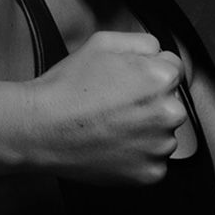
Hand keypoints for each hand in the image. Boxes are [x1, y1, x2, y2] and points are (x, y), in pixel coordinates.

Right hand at [28, 31, 185, 185]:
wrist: (40, 129)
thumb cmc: (68, 87)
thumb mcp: (103, 43)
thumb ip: (142, 41)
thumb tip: (158, 51)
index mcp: (160, 78)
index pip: (174, 69)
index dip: (149, 71)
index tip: (131, 81)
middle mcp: (168, 112)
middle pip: (171, 101)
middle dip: (151, 100)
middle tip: (116, 103)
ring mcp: (160, 146)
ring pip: (163, 132)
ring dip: (146, 129)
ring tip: (111, 124)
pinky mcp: (150, 172)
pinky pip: (154, 160)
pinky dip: (138, 154)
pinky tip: (113, 144)